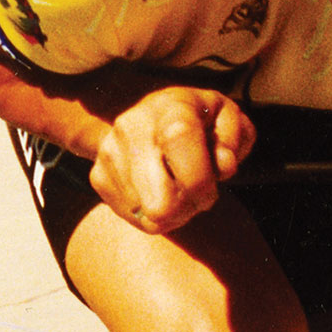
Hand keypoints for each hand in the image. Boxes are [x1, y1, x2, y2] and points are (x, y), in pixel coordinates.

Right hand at [88, 87, 251, 234]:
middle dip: (187, 207)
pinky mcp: (97, 176)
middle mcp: (132, 129)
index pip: (186, 167)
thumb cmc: (197, 118)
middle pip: (161, 205)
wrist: (145, 113)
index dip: (202, 188)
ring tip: (177, 187)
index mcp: (170, 112)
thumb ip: (233, 139)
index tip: (210, 189)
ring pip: (150, 217)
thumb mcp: (226, 117)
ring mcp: (109, 153)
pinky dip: (153, 214)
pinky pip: (134, 219)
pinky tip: (159, 191)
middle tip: (195, 192)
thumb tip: (223, 166)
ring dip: (173, 212)